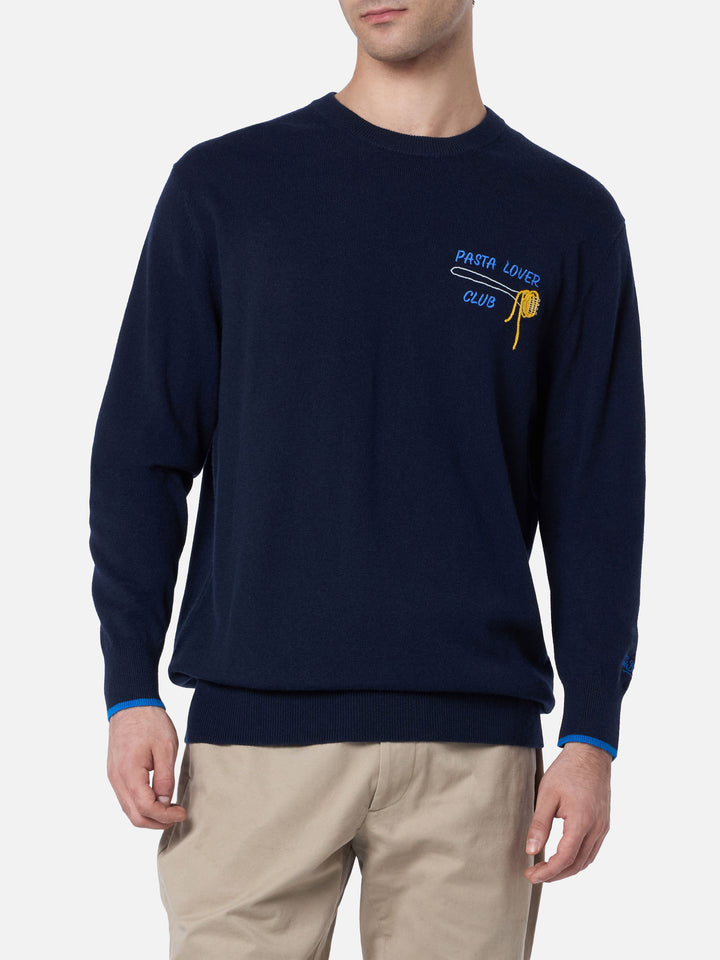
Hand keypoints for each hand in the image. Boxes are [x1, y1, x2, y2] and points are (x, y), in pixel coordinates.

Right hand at [107, 705, 187, 828]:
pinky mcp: (115, 773)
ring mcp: (114, 777)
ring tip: (170, 809)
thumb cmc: (150, 722)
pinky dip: (141, 806)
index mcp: (129, 773)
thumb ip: (165, 778)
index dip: (165, 816)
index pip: (146, 808)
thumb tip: (166, 802)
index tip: (182, 812)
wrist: (130, 704)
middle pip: (134, 816)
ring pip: (129, 809)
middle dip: (157, 822)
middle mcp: (117, 779)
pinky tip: (157, 800)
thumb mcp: (166, 748)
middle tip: (177, 815)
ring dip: (149, 815)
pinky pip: (126, 798)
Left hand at [524, 742, 610, 882]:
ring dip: (567, 870)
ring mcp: (602, 827)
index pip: (565, 858)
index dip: (547, 872)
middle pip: (577, 864)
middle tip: (535, 875)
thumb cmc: (566, 771)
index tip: (531, 876)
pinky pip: (592, 850)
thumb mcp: (547, 795)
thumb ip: (539, 825)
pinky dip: (578, 860)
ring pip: (586, 860)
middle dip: (555, 875)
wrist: (590, 755)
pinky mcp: (604, 824)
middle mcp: (596, 829)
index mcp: (581, 822)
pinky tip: (564, 858)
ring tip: (547, 870)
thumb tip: (531, 851)